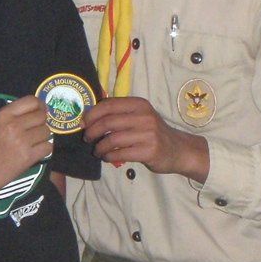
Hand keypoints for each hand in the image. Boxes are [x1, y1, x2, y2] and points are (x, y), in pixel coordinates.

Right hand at [0, 95, 54, 187]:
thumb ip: (13, 116)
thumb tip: (38, 109)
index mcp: (3, 115)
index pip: (32, 101)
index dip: (39, 106)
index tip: (39, 111)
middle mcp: (13, 125)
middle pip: (41, 116)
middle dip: (41, 122)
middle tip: (35, 130)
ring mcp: (21, 141)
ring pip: (46, 131)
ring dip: (42, 137)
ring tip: (32, 142)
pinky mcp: (27, 157)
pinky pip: (47, 147)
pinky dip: (44, 149)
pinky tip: (35, 152)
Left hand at [82, 97, 208, 181]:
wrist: (177, 149)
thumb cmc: (152, 132)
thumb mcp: (139, 116)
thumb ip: (119, 114)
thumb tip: (88, 117)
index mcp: (139, 104)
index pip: (108, 105)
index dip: (92, 114)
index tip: (83, 123)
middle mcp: (144, 116)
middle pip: (108, 122)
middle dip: (92, 132)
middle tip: (87, 139)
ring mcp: (148, 134)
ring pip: (112, 139)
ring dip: (99, 147)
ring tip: (97, 151)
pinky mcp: (149, 151)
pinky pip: (120, 153)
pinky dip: (109, 156)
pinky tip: (107, 157)